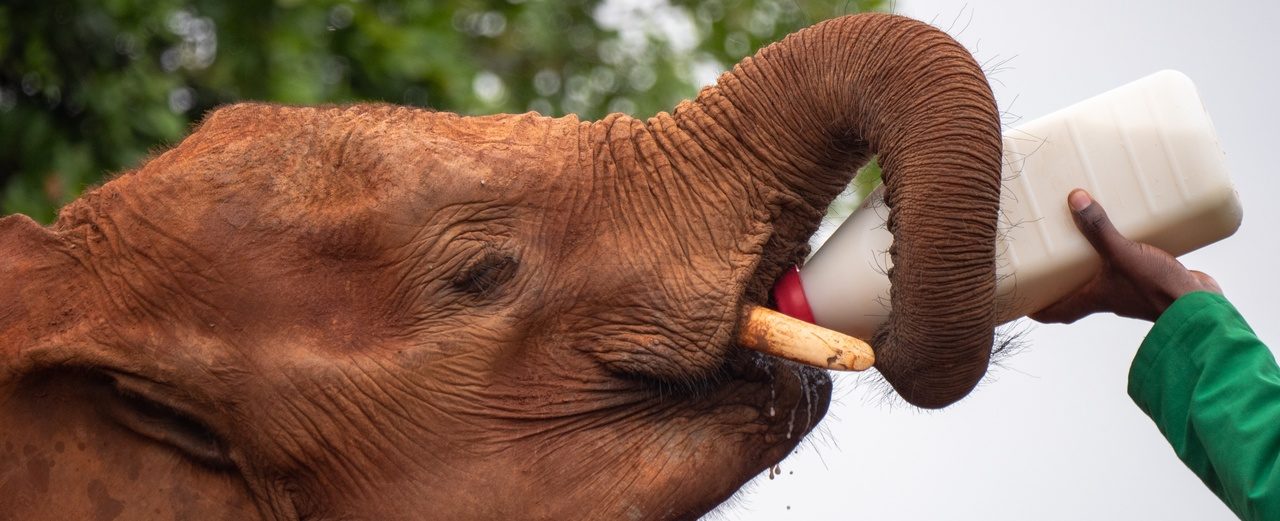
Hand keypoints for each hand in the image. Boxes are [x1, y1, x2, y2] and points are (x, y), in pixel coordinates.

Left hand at [1030, 189, 1221, 323]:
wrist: (1198, 306)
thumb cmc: (1155, 289)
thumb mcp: (1122, 253)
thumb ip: (1099, 228)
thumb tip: (1075, 199)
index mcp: (1091, 298)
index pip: (1054, 311)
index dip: (1035, 307)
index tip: (1020, 299)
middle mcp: (1106, 298)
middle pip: (1074, 294)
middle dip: (1059, 280)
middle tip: (1046, 259)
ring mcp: (1128, 291)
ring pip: (1101, 279)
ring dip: (1091, 265)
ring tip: (1082, 239)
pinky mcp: (1150, 282)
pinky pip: (1129, 268)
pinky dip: (1123, 255)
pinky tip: (1128, 234)